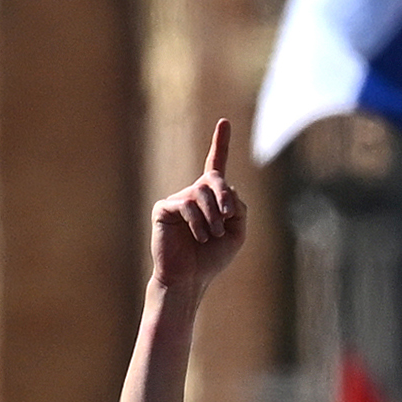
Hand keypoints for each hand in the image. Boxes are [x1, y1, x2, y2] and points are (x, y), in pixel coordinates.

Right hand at [148, 121, 247, 296]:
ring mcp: (176, 200)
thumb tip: (226, 189)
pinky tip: (199, 237)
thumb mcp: (237, 232)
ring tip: (212, 236)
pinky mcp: (163, 209)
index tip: (225, 122)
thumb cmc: (211, 259)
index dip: (221, 144)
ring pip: (202, 193)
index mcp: (210, 199)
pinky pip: (186, 205)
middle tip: (227, 216)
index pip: (216, 166)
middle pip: (214, 178)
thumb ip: (238, 207)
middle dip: (225, 195)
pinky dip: (198, 223)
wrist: (189, 279)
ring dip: (213, 217)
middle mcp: (192, 194)